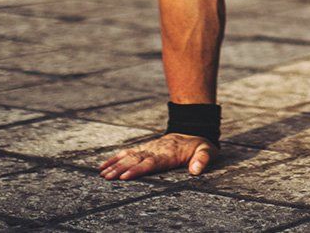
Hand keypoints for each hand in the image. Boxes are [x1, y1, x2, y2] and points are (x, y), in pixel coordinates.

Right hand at [98, 133, 215, 180]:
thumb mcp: (207, 150)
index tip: (125, 177)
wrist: (192, 131)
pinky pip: (128, 153)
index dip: (138, 170)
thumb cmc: (199, 145)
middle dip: (121, 169)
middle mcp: (155, 150)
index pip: (151, 163)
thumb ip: (203, 159)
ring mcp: (148, 149)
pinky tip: (103, 166)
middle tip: (108, 178)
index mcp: (169, 154)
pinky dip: (115, 159)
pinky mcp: (144, 149)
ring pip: (129, 157)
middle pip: (136, 161)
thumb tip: (196, 170)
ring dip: (115, 165)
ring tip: (102, 175)